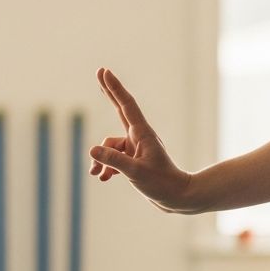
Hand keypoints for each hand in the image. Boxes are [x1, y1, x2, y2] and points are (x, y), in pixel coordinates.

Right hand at [88, 67, 192, 211]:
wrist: (177, 198)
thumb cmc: (161, 184)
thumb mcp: (135, 173)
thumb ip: (113, 161)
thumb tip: (91, 151)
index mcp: (142, 134)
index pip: (126, 105)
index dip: (114, 88)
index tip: (104, 72)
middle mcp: (139, 137)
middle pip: (120, 110)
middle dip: (109, 94)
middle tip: (100, 72)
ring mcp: (136, 148)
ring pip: (109, 146)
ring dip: (101, 159)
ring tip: (96, 175)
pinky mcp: (134, 160)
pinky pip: (113, 157)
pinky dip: (106, 167)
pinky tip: (104, 179)